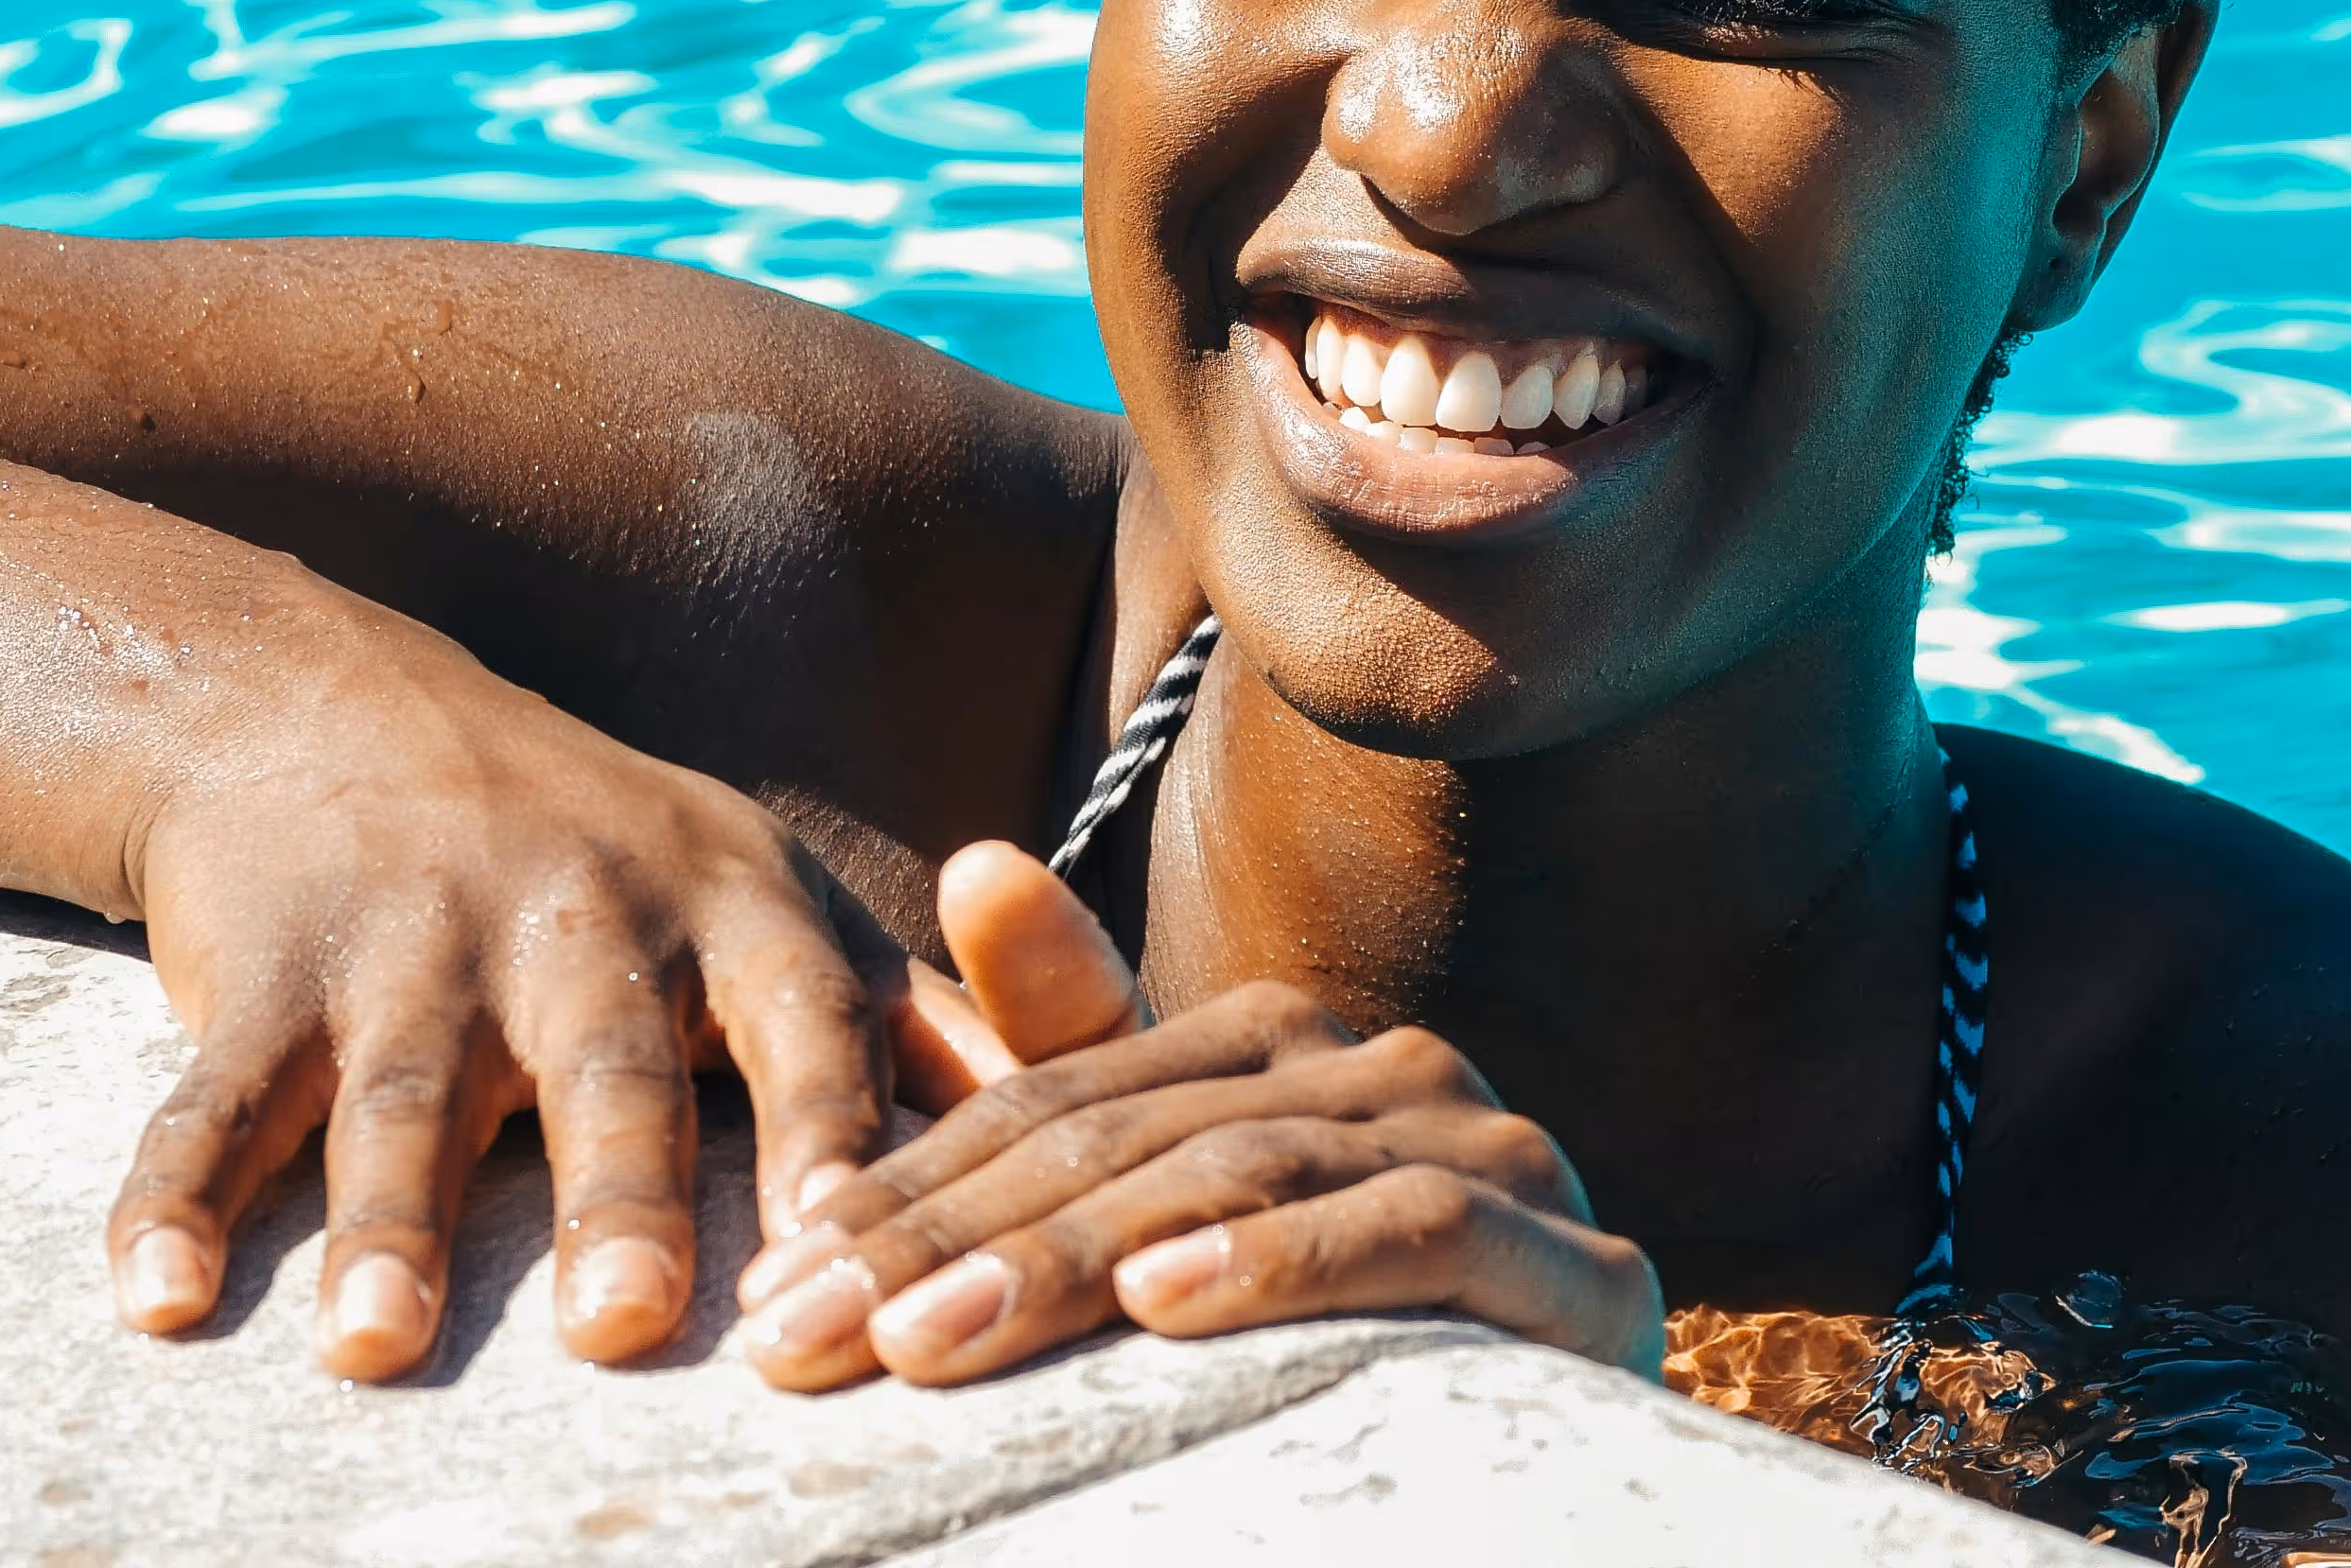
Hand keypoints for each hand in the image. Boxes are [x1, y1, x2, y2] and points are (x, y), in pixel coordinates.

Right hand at [99, 623, 899, 1379]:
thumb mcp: (756, 889)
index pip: (802, 1017)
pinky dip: (174, 1198)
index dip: (827, 1126)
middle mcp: (578, 912)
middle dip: (617, 1194)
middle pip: (604, 1068)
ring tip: (378, 1349)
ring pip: (406, 1097)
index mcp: (724, 902)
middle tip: (629, 1323)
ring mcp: (413, 939)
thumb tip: (1070, 1111)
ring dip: (387, 1225)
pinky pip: (214, 1096)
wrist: (323, 700)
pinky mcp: (264, 967)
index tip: (845, 1244)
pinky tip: (157, 1299)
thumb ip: (901, 1017)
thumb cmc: (593, 843)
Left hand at [742, 843, 1662, 1387]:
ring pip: (1249, 1177)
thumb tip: (977, 859)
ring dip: (1073, 1263)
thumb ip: (1077, 1051)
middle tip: (804, 1336)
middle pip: (1136, 1140)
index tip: (774, 1285)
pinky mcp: (1576, 1268)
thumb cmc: (1327, 1350)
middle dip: (950, 1243)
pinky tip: (1164, 1303)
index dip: (911, 1185)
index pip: (1065, 1098)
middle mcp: (1395, 1072)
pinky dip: (1280, 1264)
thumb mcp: (1167, 1217)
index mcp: (1288, 1047)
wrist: (1537, 1491)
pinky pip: (1410, 1233)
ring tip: (926, 1336)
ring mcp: (1497, 1155)